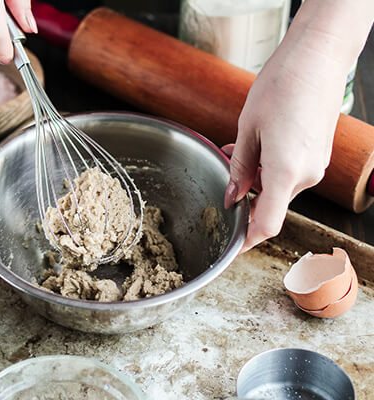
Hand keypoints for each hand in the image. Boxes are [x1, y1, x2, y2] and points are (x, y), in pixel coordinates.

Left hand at [223, 6, 354, 251]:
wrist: (317, 59)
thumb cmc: (280, 87)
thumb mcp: (248, 129)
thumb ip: (239, 168)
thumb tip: (231, 196)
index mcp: (285, 172)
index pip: (267, 224)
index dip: (247, 240)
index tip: (230, 246)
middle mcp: (305, 175)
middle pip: (269, 204)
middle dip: (243, 196)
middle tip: (222, 177)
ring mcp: (314, 165)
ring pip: (277, 186)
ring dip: (254, 178)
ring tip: (234, 151)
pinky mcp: (317, 155)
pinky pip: (288, 172)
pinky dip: (268, 167)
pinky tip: (254, 146)